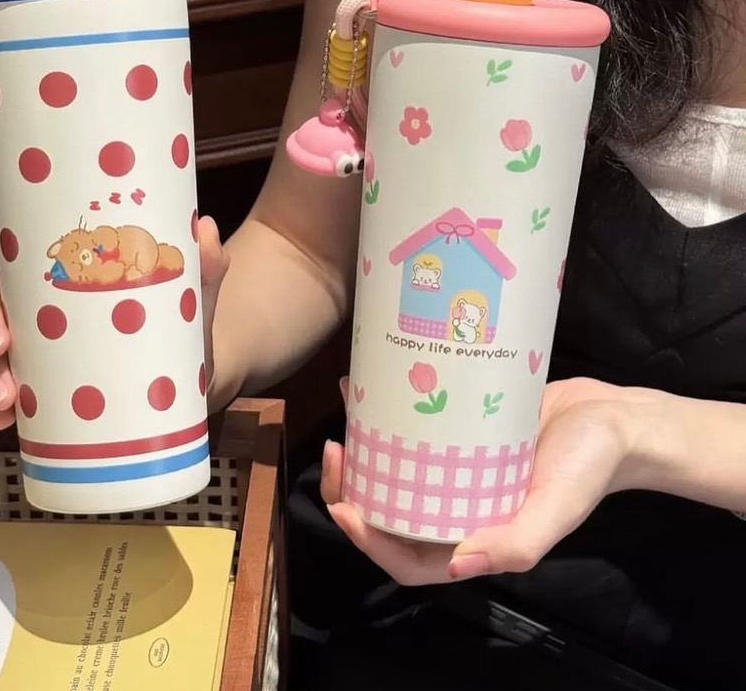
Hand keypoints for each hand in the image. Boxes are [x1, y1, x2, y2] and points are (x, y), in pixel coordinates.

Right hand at [0, 215, 229, 429]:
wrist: (201, 369)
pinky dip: (7, 408)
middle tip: (0, 346)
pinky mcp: (52, 377)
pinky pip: (17, 388)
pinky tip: (7, 423)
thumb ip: (204, 262)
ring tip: (6, 399)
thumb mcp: (196, 288)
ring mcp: (45, 337)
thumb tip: (205, 228)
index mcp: (74, 260)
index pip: (19, 239)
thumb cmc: (187, 312)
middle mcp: (48, 295)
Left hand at [321, 376, 650, 583]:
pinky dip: (391, 414)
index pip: (408, 557)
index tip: (342, 502)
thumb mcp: (558, 508)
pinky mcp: (461, 433)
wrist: (615, 418)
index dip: (368, 539)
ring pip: (398, 471)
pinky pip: (416, 431)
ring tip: (347, 416)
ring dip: (366, 451)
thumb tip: (456, 565)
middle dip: (354, 488)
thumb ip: (516, 544)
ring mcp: (458, 470)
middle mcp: (459, 507)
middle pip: (392, 512)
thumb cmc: (587, 467)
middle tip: (336, 450)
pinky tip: (372, 386)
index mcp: (475, 539)